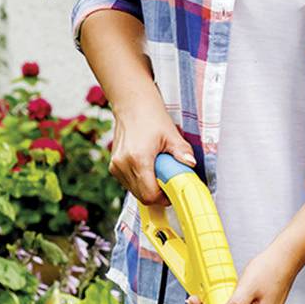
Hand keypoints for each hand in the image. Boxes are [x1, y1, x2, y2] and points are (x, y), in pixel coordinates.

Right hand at [107, 91, 195, 211]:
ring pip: (134, 192)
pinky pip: (128, 184)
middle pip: (142, 197)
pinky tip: (147, 168)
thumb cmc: (151, 116)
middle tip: (168, 182)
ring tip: (158, 172)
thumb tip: (191, 164)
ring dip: (148, 188)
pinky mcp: (113, 166)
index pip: (149, 194)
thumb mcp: (171, 135)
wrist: (132, 104)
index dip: (163, 198)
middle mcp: (123, 164)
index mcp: (138, 159)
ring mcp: (116, 166)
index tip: (172, 192)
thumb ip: (182, 152)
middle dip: (157, 194)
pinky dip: (140, 182)